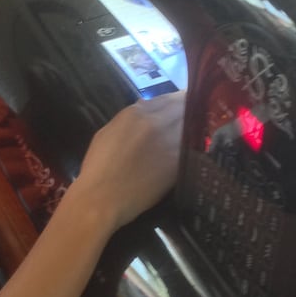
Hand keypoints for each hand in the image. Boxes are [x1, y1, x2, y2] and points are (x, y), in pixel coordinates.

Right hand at [75, 90, 185, 231]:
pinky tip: (195, 148)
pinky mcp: (178, 161)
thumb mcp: (108, 133)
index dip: (179, 101)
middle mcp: (156, 121)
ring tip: (197, 132)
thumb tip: (146, 110)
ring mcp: (169, 140)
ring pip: (192, 124)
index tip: (184, 105)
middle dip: (189, 110)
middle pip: (184, 106)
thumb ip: (129, 120)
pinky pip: (193, 146)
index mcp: (136, 112)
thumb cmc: (98, 168)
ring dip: (195, 126)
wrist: (101, 198)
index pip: (168, 97)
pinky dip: (195, 145)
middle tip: (196, 117)